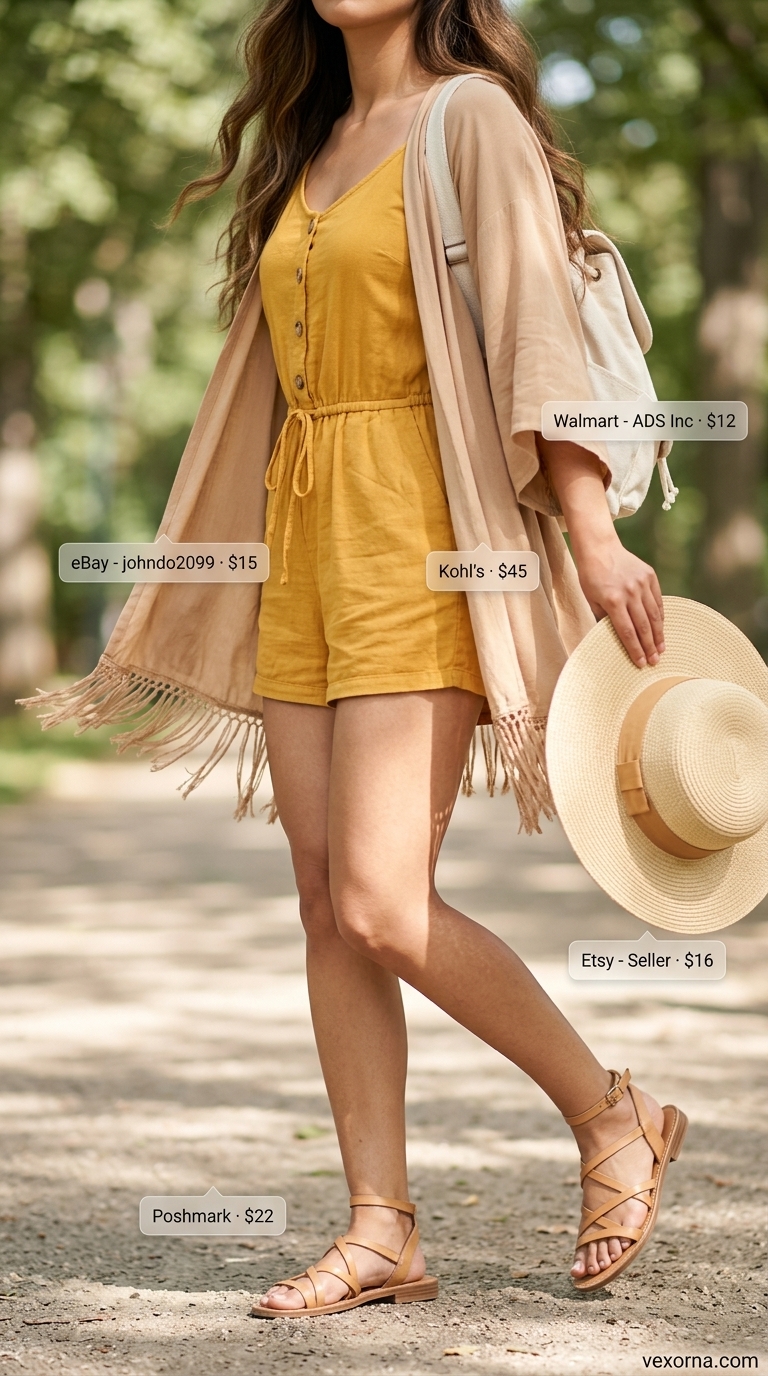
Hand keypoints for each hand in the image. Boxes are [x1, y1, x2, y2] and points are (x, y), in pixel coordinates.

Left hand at [576, 533, 664, 668]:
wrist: (600, 548)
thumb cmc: (591, 576)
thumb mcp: (591, 599)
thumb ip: (603, 619)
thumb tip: (614, 638)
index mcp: (613, 600)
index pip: (627, 632)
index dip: (635, 649)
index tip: (641, 663)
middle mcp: (630, 592)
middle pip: (643, 626)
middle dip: (650, 647)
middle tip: (655, 661)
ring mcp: (642, 583)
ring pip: (654, 615)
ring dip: (659, 634)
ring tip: (661, 649)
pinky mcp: (650, 576)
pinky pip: (658, 601)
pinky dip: (660, 616)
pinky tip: (661, 628)